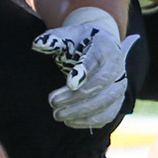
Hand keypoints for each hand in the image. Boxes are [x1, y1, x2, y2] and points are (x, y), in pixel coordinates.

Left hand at [32, 7, 137, 128]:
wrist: (97, 48)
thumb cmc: (79, 43)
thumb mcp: (67, 36)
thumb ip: (53, 40)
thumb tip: (38, 45)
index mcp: (105, 46)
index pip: (97, 59)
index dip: (84, 72)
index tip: (69, 83)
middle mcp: (117, 66)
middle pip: (101, 83)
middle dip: (76, 95)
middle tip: (53, 102)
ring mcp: (119, 85)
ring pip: (105, 101)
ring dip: (81, 111)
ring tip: (58, 114)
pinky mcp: (116, 101)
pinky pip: (107, 115)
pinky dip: (89, 121)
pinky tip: (69, 121)